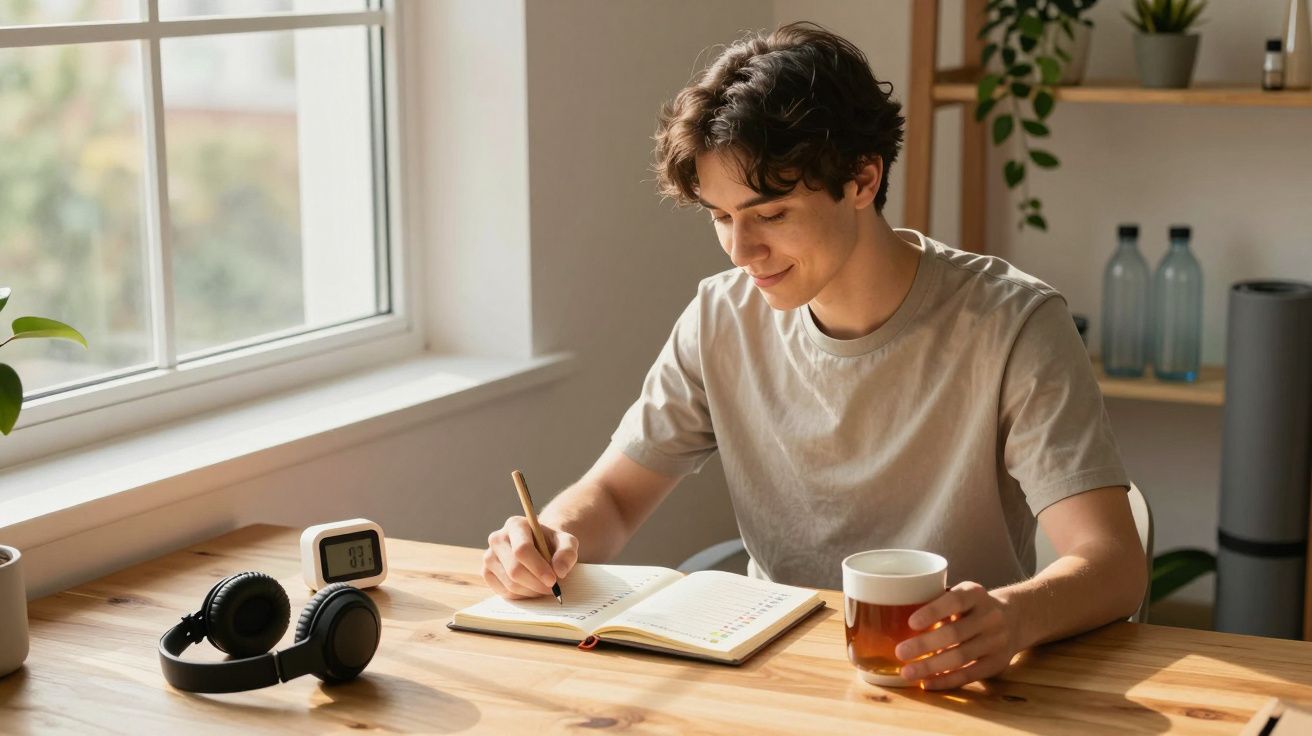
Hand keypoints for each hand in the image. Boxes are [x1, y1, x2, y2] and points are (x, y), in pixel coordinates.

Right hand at [482, 516, 578, 599]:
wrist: (539, 548)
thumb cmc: (552, 544)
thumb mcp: (566, 542)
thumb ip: (567, 552)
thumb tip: (559, 571)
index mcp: (515, 525)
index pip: (522, 550)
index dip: (538, 568)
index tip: (553, 580)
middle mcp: (497, 538)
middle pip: (514, 569)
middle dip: (536, 583)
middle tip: (552, 589)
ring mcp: (489, 556)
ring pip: (510, 584)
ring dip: (531, 591)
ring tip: (544, 587)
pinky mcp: (486, 573)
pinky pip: (503, 592)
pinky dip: (521, 595)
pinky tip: (531, 588)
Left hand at [893, 581, 1018, 689]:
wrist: (1016, 617)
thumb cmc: (972, 606)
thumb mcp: (961, 594)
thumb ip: (936, 602)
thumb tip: (892, 615)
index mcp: (976, 594)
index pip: (955, 601)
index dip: (933, 611)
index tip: (911, 622)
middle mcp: (990, 616)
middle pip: (956, 633)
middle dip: (925, 645)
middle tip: (900, 652)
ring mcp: (996, 641)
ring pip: (961, 657)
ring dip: (931, 667)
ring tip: (907, 672)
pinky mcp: (997, 663)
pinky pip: (969, 675)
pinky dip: (945, 681)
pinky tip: (926, 683)